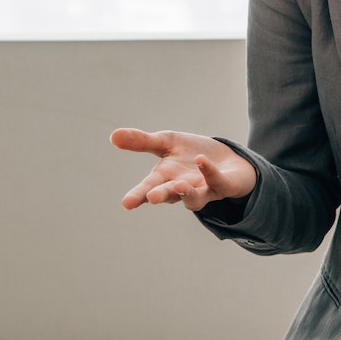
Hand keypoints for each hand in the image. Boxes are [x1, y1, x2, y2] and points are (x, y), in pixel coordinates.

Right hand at [111, 128, 256, 211]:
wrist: (227, 161)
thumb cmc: (191, 154)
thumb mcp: (165, 142)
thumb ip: (141, 142)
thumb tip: (112, 136)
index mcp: (165, 179)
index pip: (149, 188)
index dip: (138, 196)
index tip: (126, 203)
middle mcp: (182, 188)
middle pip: (170, 194)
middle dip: (161, 195)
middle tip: (151, 197)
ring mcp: (203, 190)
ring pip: (194, 198)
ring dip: (187, 193)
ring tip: (179, 185)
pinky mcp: (223, 186)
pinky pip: (216, 181)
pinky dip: (208, 172)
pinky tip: (200, 160)